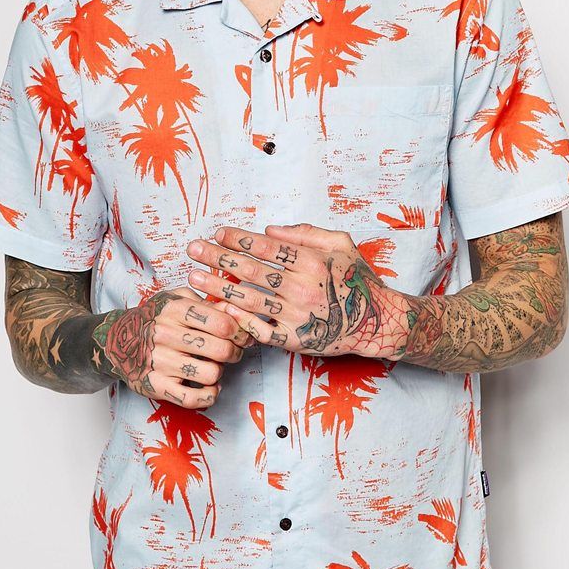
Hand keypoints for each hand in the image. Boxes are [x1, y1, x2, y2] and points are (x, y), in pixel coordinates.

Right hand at [95, 285, 254, 408]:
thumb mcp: (177, 299)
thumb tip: (238, 313)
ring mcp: (159, 361)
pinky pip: (193, 398)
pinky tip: (209, 386)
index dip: (239, 332)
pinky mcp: (155, 385)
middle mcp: (166, 334)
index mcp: (175, 310)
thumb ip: (208, 303)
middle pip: (220, 349)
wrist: (117, 340)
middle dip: (234, 352)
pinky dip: (209, 395)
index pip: (222, 323)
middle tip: (232, 352)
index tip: (240, 336)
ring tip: (213, 366)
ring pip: (211, 374)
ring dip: (219, 372)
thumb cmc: (155, 318)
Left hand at [185, 224, 405, 358]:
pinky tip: (217, 309)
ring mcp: (297, 315)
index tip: (218, 233)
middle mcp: (302, 287)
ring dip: (218, 287)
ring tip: (194, 278)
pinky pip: (259, 329)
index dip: (239, 239)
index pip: (267, 247)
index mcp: (312, 261)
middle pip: (252, 270)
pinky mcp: (294, 339)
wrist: (375, 322)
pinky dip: (237, 319)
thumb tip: (269, 229)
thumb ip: (306, 233)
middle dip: (218, 257)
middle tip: (193, 249)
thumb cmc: (356, 279)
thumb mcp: (341, 244)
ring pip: (249, 299)